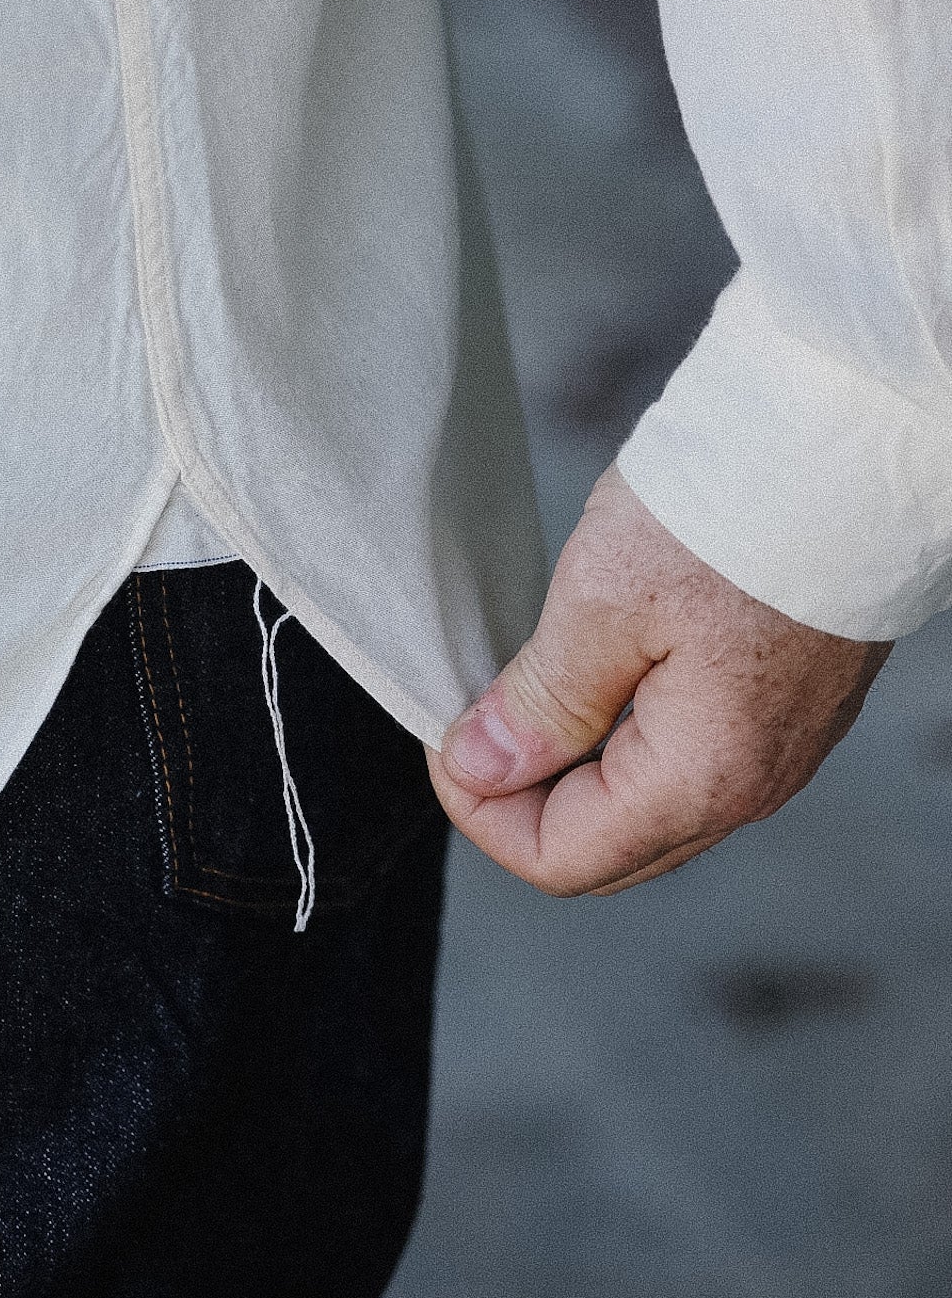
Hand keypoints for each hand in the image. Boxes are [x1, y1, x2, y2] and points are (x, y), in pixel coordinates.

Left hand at [427, 463, 891, 894]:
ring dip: (575, 764)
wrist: (851, 437)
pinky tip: (599, 661)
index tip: (445, 733)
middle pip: (609, 848)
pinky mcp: (792, 698)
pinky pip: (690, 755)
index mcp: (703, 778)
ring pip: (650, 803)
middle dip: (524, 799)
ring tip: (530, 679)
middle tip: (476, 712)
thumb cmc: (734, 510)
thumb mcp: (604, 600)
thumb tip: (481, 768)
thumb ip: (543, 702)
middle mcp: (753, 784)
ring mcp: (781, 744)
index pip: (562, 860)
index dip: (480, 809)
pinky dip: (626, 732)